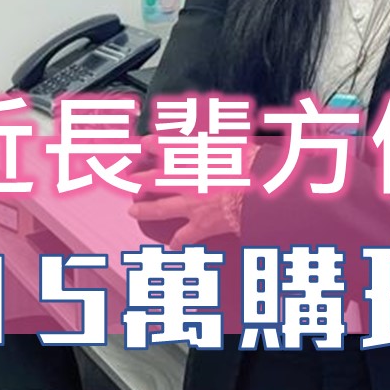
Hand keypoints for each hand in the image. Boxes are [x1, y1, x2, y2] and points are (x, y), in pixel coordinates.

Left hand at [126, 138, 254, 246]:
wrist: (260, 193)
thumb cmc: (253, 167)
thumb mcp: (237, 149)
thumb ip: (223, 147)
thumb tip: (222, 144)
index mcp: (198, 159)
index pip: (167, 148)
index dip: (153, 145)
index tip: (144, 143)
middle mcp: (189, 181)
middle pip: (155, 180)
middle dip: (140, 180)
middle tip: (129, 180)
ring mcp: (192, 204)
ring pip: (160, 209)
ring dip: (145, 210)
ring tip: (133, 211)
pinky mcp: (200, 225)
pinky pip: (183, 237)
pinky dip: (176, 242)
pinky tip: (172, 246)